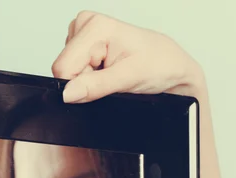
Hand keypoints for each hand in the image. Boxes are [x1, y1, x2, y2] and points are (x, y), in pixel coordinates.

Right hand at [52, 11, 203, 102]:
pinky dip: (94, 77)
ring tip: (115, 74)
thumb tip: (68, 93)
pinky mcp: (87, 46)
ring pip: (71, 72)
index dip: (80, 85)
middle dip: (87, 82)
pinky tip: (111, 71)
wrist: (171, 67)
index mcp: (95, 26)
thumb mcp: (128, 79)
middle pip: (66, 69)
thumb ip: (95, 86)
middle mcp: (86, 25)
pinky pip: (78, 71)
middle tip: (112, 79)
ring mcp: (85, 35)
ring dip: (92, 80)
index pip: (63, 67)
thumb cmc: (158, 65)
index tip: (103, 84)